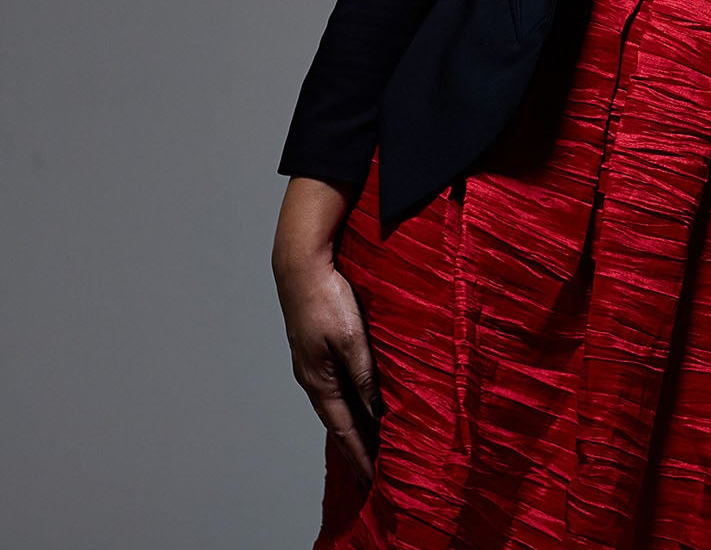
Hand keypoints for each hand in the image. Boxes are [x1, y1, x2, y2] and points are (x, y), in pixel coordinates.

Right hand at [274, 245, 381, 484]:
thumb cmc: (328, 300)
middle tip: (369, 471)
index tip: (371, 477)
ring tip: (364, 444)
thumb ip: (365, 374)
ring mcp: (310, 363)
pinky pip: (332, 386)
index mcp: (319, 380)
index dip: (358, 453)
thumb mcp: (353, 339)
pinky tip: (354, 402)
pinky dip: (345, 402)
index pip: (343, 427)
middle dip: (353, 447)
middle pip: (336, 420)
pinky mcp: (313, 349)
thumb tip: (375, 409)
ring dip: (349, 425)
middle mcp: (311, 377)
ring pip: (333, 403)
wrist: (301, 267)